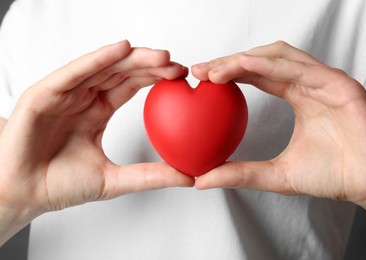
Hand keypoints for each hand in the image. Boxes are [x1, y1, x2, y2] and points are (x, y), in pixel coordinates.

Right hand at [0, 40, 193, 237]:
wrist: (23, 195)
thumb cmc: (59, 185)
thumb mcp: (113, 180)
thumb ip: (149, 176)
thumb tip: (188, 177)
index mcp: (97, 112)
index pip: (130, 86)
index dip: (155, 78)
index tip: (180, 76)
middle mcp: (83, 98)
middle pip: (120, 72)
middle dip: (149, 65)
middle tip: (176, 64)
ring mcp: (65, 94)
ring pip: (101, 67)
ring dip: (131, 59)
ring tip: (159, 56)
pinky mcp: (44, 94)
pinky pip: (74, 73)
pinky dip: (96, 60)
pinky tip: (120, 51)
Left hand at [192, 41, 365, 220]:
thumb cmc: (333, 175)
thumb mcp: (276, 175)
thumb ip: (241, 174)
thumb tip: (202, 179)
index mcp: (298, 95)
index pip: (257, 75)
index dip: (229, 73)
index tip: (201, 79)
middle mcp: (309, 83)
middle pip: (263, 59)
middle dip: (230, 61)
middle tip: (201, 70)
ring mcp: (325, 81)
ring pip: (280, 56)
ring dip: (245, 59)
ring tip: (216, 71)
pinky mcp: (340, 85)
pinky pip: (301, 68)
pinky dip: (271, 64)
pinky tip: (245, 66)